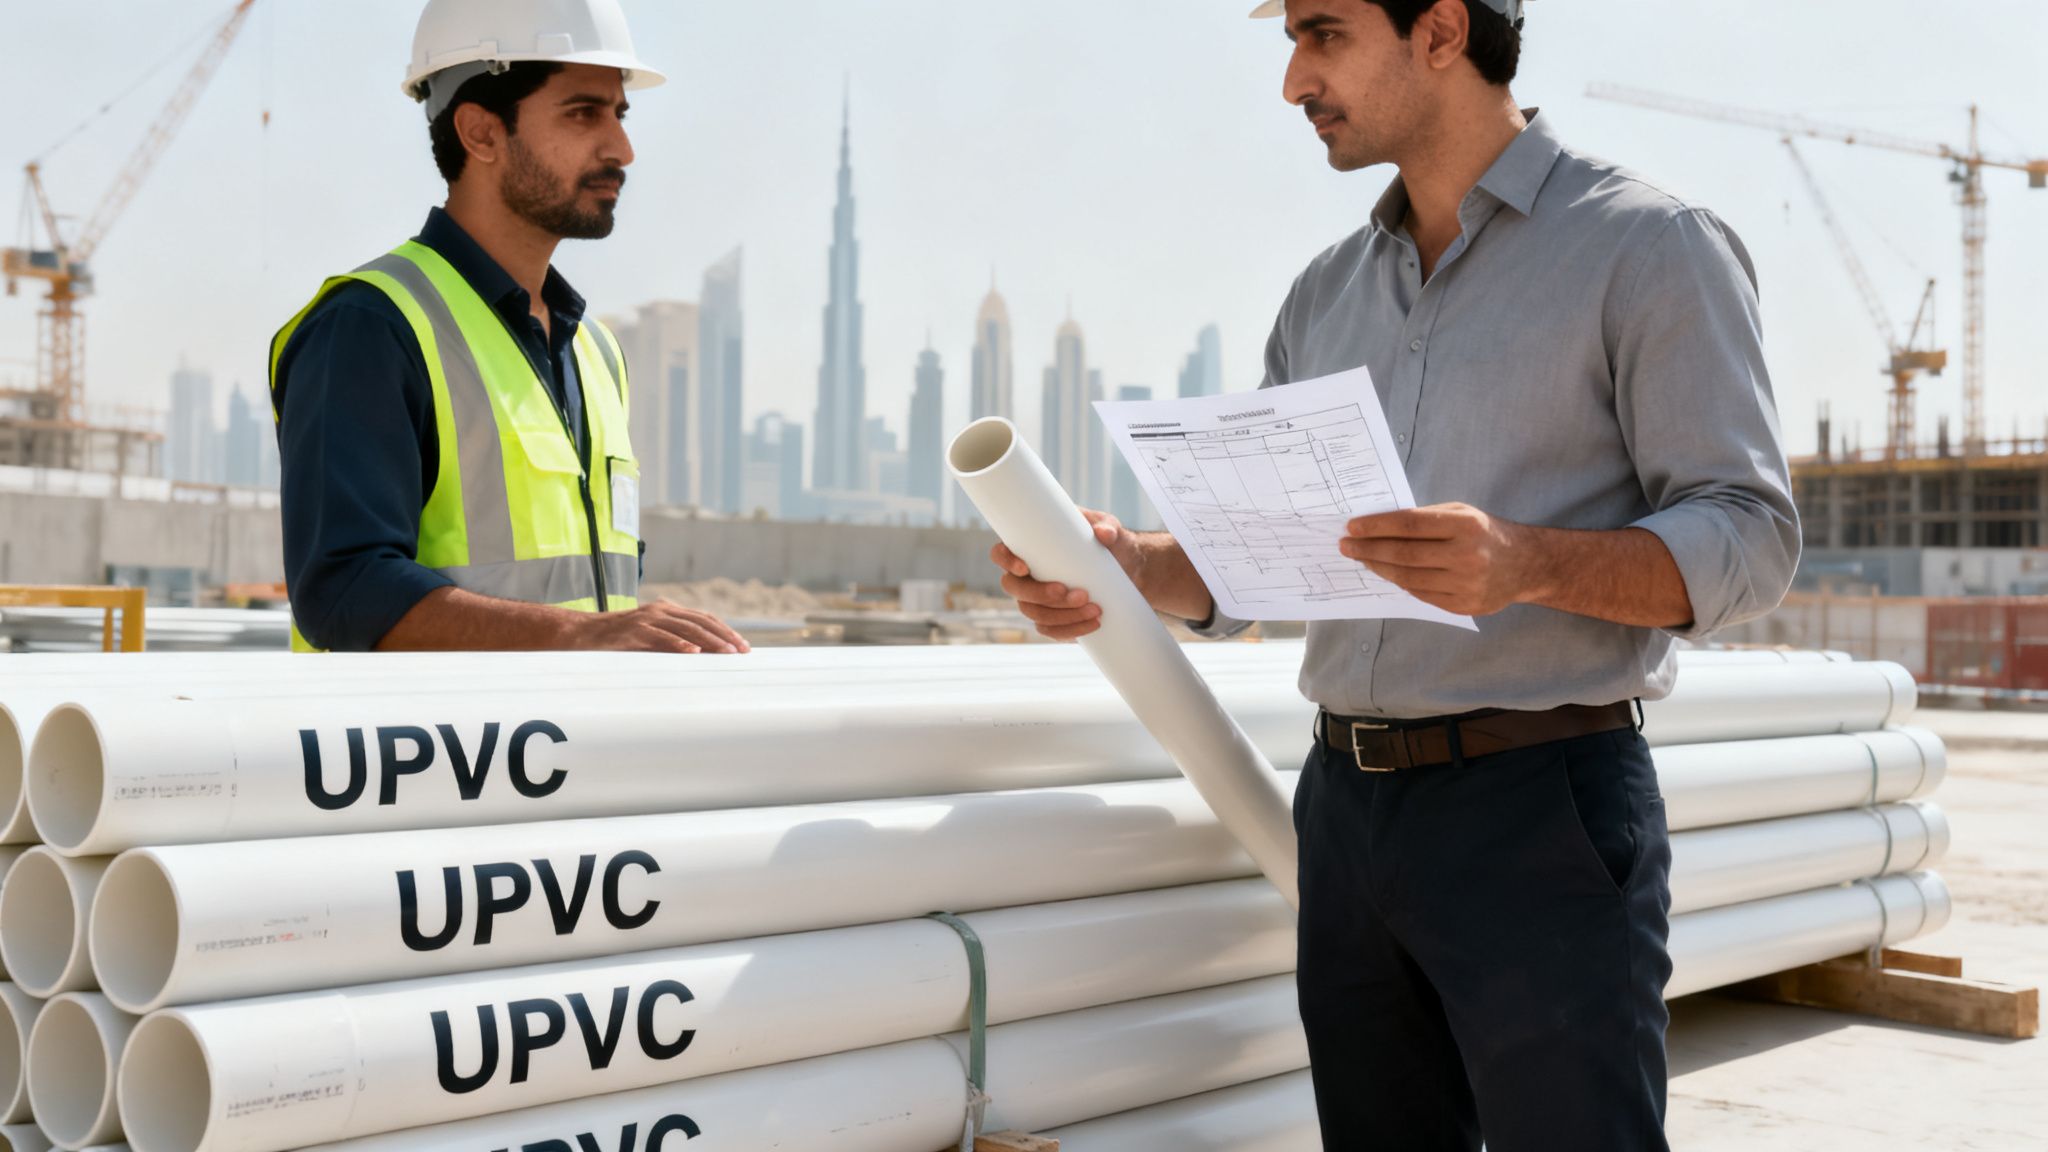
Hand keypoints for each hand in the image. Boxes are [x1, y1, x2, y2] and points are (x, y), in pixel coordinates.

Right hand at [570, 600, 751, 652]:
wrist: (580, 634)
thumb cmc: (616, 641)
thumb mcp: (648, 638)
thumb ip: (670, 642)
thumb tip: (700, 658)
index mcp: (666, 611)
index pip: (703, 618)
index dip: (725, 630)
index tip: (743, 646)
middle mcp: (659, 611)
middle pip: (700, 622)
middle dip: (724, 637)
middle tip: (742, 652)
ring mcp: (646, 620)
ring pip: (685, 628)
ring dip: (709, 641)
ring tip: (726, 653)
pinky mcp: (633, 632)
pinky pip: (660, 638)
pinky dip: (678, 644)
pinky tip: (693, 652)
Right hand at [989, 509, 1141, 640]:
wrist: (1127, 569)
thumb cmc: (1109, 542)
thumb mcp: (1110, 529)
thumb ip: (1108, 527)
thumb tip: (1104, 534)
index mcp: (1029, 549)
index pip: (1000, 554)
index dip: (1006, 561)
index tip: (1025, 568)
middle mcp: (1027, 577)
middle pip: (1015, 590)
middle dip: (1041, 594)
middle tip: (1078, 593)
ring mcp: (1037, 600)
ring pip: (1035, 613)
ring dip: (1062, 615)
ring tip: (1094, 608)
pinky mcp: (1053, 619)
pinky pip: (1051, 630)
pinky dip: (1071, 630)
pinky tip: (1093, 624)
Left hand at [1339, 503, 1547, 617]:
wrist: (1525, 565)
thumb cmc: (1485, 533)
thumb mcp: (1461, 514)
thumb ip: (1425, 518)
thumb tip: (1378, 526)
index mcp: (1465, 525)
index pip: (1409, 524)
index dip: (1376, 526)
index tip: (1352, 527)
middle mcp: (1467, 556)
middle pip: (1404, 554)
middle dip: (1369, 550)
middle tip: (1346, 546)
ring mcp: (1466, 585)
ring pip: (1409, 578)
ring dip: (1379, 568)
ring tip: (1362, 559)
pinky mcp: (1463, 606)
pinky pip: (1420, 595)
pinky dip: (1400, 583)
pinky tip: (1387, 573)